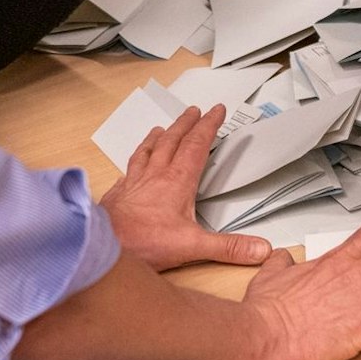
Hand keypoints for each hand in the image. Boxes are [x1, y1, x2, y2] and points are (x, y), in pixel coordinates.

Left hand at [100, 105, 271, 270]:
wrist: (102, 248)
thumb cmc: (141, 243)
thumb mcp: (193, 246)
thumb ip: (228, 246)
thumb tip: (258, 249)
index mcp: (177, 180)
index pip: (197, 144)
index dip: (209, 125)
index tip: (216, 111)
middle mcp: (155, 176)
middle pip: (173, 140)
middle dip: (186, 123)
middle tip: (194, 111)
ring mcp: (134, 183)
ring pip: (149, 150)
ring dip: (159, 137)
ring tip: (162, 128)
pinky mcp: (118, 194)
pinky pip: (128, 169)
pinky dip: (135, 161)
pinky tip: (132, 166)